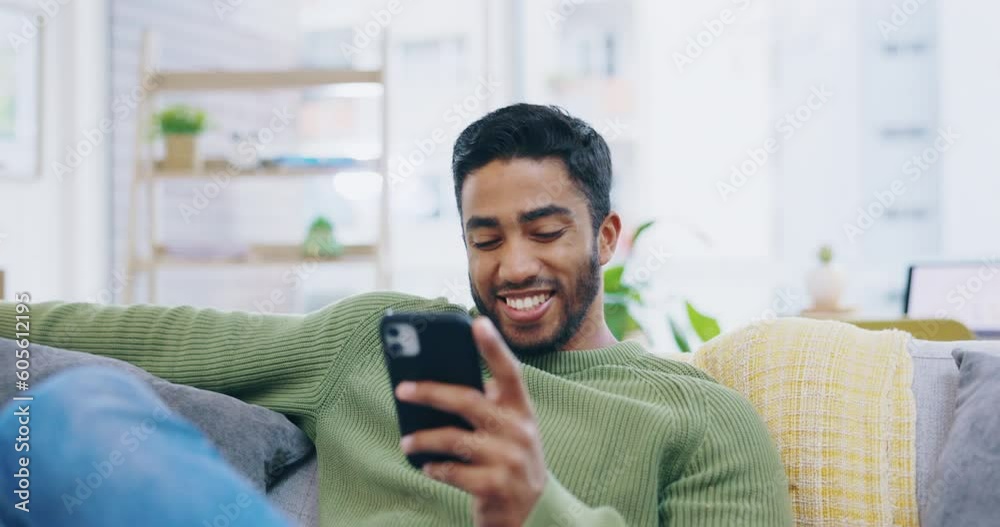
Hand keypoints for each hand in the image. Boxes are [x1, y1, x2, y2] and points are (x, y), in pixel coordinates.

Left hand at [396, 317, 547, 526]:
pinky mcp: (495, 486)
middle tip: (402, 388)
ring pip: (454, 439)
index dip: (494, 347)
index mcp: (522, 410)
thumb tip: (438, 380)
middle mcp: (519, 431)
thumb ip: (487, 406)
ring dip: (424, 439)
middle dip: (431, 392)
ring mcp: (509, 460)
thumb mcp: (509, 429)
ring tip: (406, 442)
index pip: (510, 372)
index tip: (477, 322)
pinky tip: (427, 466)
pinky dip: (435, 468)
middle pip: (468, 401)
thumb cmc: (510, 459)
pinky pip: (453, 472)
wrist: (533, 513)